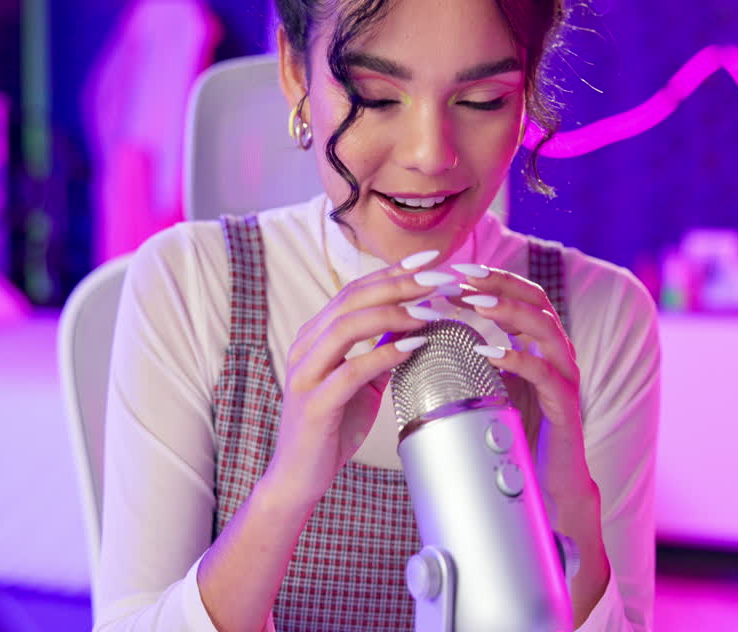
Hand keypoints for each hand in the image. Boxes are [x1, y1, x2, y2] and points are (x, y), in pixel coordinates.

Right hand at [265, 251, 453, 504]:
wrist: (299, 476)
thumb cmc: (332, 427)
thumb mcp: (362, 382)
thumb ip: (381, 351)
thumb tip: (417, 323)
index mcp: (315, 337)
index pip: (354, 291)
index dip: (391, 273)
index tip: (428, 262)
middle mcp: (306, 347)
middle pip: (352, 300)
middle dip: (398, 285)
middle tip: (438, 277)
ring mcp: (306, 374)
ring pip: (347, 326)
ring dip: (394, 314)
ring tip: (432, 310)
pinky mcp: (314, 403)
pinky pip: (351, 369)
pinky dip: (385, 354)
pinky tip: (414, 346)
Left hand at [450, 264, 611, 623]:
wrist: (547, 487)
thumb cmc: (515, 435)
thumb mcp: (488, 390)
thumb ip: (467, 363)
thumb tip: (420, 339)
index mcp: (538, 346)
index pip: (519, 296)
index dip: (490, 279)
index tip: (454, 269)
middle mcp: (557, 354)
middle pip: (535, 300)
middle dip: (498, 284)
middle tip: (461, 276)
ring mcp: (565, 378)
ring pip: (545, 329)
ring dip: (508, 312)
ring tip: (474, 303)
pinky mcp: (566, 406)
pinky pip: (546, 373)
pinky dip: (518, 358)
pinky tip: (490, 351)